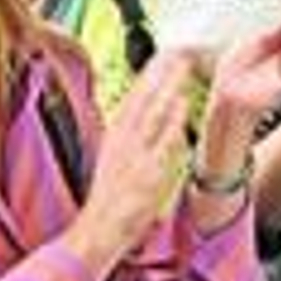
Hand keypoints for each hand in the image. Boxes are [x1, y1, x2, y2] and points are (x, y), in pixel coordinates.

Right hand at [71, 51, 194, 263]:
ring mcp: (133, 156)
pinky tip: (181, 104)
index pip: (133, 100)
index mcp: (115, 139)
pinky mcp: (145, 174)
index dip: (148, 77)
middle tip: (177, 48)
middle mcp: (122, 142)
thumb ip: (131, 141)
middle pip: (141, 100)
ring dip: (167, 87)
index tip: (163, 55)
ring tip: (183, 65)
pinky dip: (170, 121)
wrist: (98, 232)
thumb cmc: (111, 202)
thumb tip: (148, 120)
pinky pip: (161, 143)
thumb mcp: (117, 163)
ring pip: (151, 114)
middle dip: (159, 73)